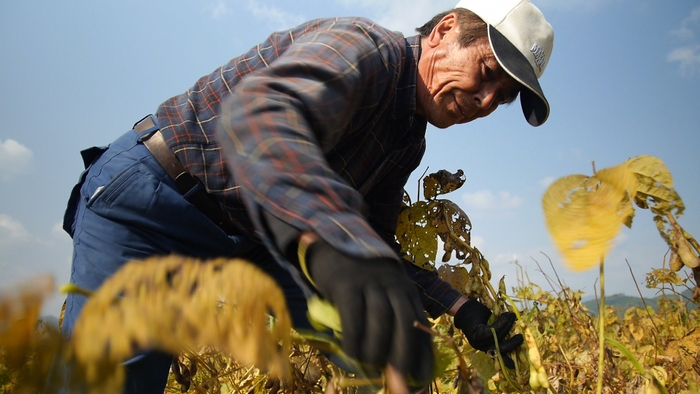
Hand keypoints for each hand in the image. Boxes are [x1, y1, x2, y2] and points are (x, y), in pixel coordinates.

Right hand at [303, 238, 433, 383]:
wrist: (336, 242)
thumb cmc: (363, 278)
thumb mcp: (385, 292)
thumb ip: (391, 319)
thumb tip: (392, 363)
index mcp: (407, 292)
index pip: (422, 326)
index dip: (424, 356)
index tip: (422, 382)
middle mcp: (394, 286)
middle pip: (405, 323)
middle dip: (403, 357)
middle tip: (397, 383)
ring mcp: (370, 283)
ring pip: (380, 320)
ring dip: (376, 349)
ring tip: (369, 367)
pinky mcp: (346, 284)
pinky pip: (353, 315)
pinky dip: (353, 338)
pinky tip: (350, 351)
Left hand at [453, 299, 522, 368]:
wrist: (464, 308)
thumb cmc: (479, 317)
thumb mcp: (491, 328)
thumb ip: (500, 334)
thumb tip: (516, 339)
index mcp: (485, 347)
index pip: (497, 357)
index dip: (506, 361)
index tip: (514, 365)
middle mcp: (481, 347)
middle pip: (500, 348)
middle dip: (512, 343)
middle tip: (521, 337)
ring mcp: (478, 341)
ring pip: (498, 336)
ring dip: (508, 325)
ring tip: (512, 316)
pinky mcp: (478, 333)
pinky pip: (493, 330)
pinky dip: (502, 323)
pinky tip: (506, 316)